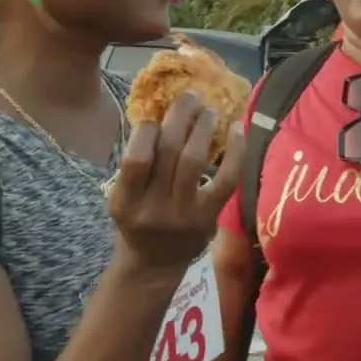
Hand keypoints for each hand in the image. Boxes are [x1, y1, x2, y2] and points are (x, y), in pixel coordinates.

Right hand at [109, 91, 243, 274]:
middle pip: (168, 153)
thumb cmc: (137, 220)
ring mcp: (183, 214)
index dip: (147, 130)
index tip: (156, 116)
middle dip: (180, 117)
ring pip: (194, 161)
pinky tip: (237, 129)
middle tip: (190, 96)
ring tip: (209, 109)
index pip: (136, 159)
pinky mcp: (209, 216)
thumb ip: (137, 163)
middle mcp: (153, 208)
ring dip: (203, 128)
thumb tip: (160, 112)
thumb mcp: (123, 196)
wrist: (155, 265)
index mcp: (125, 201)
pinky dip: (234, 152)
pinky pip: (226, 180)